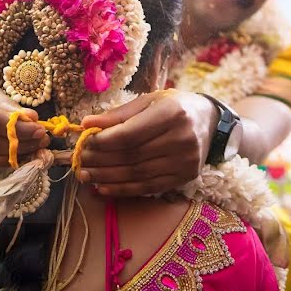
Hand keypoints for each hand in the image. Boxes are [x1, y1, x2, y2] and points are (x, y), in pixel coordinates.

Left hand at [76, 89, 216, 196]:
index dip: (104, 141)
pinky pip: (148, 187)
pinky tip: (104, 187)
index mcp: (172, 113)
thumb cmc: (174, 106)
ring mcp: (185, 161)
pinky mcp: (185, 177)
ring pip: (138, 174)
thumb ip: (118, 114)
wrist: (210, 121)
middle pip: (132, 156)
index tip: (85, 142)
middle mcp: (182, 139)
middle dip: (101, 160)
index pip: (131, 134)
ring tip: (86, 176)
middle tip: (80, 161)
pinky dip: (123, 189)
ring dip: (107, 177)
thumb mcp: (149, 101)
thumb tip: (86, 123)